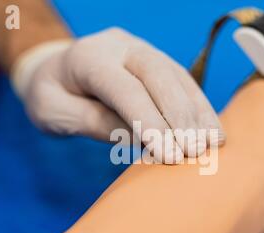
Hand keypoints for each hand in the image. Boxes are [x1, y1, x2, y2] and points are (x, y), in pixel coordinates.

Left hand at [12, 28, 224, 163]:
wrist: (55, 71)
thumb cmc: (51, 96)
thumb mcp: (55, 113)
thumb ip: (94, 121)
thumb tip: (141, 137)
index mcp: (88, 57)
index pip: (125, 89)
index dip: (149, 122)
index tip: (170, 155)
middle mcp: (119, 47)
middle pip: (158, 75)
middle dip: (179, 116)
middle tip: (194, 152)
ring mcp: (141, 51)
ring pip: (176, 77)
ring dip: (197, 113)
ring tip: (213, 144)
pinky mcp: (156, 62)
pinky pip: (182, 82)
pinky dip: (198, 108)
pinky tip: (212, 131)